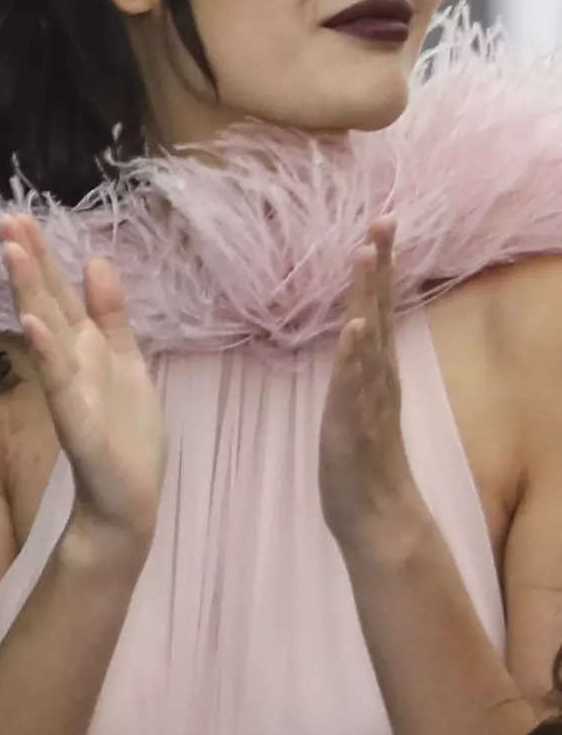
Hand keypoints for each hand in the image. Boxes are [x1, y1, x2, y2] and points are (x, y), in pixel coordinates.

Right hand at [0, 217, 166, 545]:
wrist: (122, 503)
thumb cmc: (123, 439)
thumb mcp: (127, 361)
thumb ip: (110, 315)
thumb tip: (95, 260)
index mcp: (87, 348)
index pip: (59, 292)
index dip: (42, 256)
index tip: (20, 216)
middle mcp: (73, 363)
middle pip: (48, 303)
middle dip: (30, 261)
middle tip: (6, 219)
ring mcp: (71, 390)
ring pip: (49, 332)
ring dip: (30, 292)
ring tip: (14, 252)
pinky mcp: (77, 421)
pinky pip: (60, 381)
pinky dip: (46, 352)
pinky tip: (33, 324)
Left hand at [317, 219, 431, 554]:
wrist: (375, 515)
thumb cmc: (361, 461)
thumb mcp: (353, 403)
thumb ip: (354, 371)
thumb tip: (352, 336)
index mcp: (374, 370)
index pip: (375, 308)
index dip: (377, 268)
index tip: (379, 224)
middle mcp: (378, 377)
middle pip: (378, 311)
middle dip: (379, 265)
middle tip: (383, 219)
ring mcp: (369, 400)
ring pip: (369, 338)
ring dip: (365, 296)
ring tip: (364, 256)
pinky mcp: (355, 425)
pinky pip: (355, 386)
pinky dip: (354, 356)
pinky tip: (353, 328)